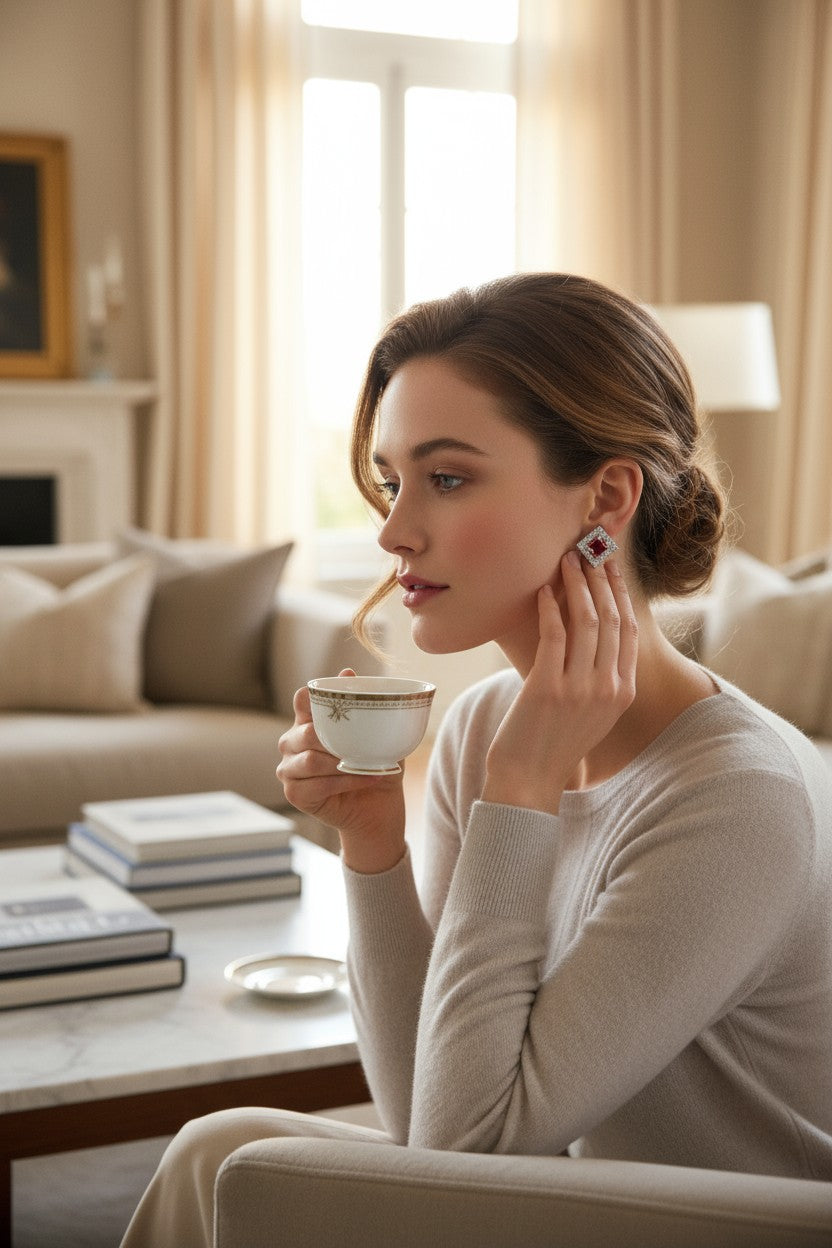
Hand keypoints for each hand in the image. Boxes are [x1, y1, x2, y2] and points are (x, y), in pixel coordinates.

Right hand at [276, 669, 406, 871]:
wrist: (379, 806)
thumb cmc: (374, 765)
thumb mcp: (374, 733)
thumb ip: (359, 704)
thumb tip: (348, 671)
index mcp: (306, 722)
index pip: (302, 700)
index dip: (314, 699)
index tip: (339, 702)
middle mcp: (292, 743)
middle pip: (305, 732)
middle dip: (334, 740)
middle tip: (361, 746)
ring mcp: (289, 770)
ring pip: (310, 760)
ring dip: (342, 764)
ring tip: (366, 765)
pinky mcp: (294, 794)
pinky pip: (318, 785)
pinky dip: (345, 782)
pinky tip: (366, 780)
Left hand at [482, 552, 637, 813]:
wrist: (527, 783)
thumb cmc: (551, 745)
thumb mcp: (590, 714)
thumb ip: (599, 680)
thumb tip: (593, 637)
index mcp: (622, 693)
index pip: (630, 631)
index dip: (621, 594)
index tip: (612, 568)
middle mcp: (608, 689)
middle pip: (613, 619)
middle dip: (602, 579)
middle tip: (589, 552)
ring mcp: (580, 689)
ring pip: (587, 621)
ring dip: (578, 584)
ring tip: (567, 561)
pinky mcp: (548, 688)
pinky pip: (554, 635)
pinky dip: (551, 607)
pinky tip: (544, 589)